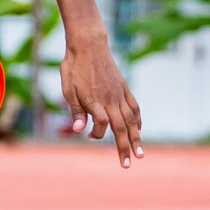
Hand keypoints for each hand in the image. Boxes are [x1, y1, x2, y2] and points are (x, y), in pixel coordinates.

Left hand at [60, 38, 142, 167]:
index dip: (97, 134)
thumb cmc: (74, 68)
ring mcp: (119, 94)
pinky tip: (139, 130)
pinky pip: (134, 107)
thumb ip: (76, 111)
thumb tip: (79, 130)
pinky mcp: (124, 88)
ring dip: (136, 138)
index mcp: (95, 101)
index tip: (89, 136)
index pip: (101, 125)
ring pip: (132, 120)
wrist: (89, 45)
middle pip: (121, 128)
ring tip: (140, 153)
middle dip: (124, 148)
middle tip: (127, 165)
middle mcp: (110, 100)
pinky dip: (138, 120)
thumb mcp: (68, 90)